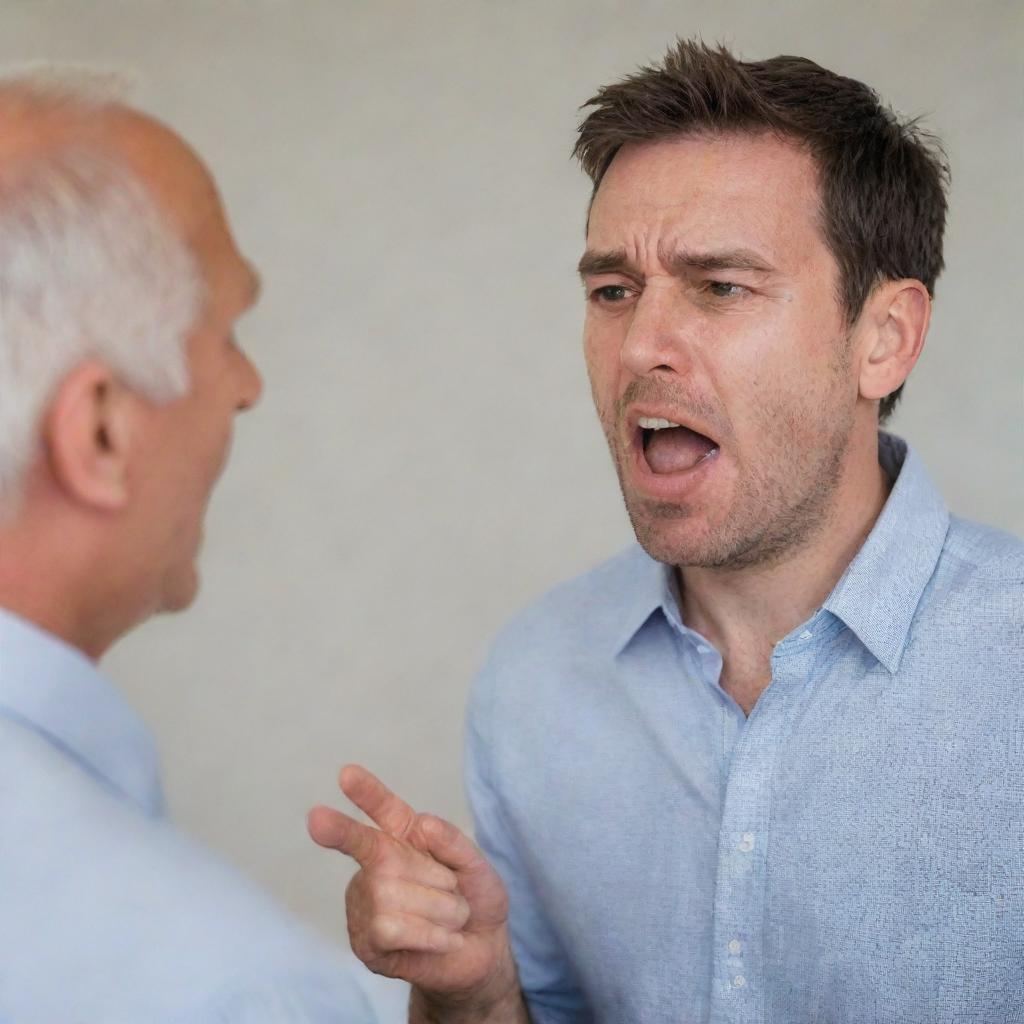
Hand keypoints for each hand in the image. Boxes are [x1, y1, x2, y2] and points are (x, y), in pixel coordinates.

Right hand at [308, 765, 518, 1011]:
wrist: (482, 953)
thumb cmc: (475, 900)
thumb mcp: (476, 866)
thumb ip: (453, 842)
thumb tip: (422, 823)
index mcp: (402, 837)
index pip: (382, 809)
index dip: (366, 792)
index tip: (347, 774)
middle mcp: (376, 865)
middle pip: (385, 855)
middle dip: (432, 877)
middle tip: (453, 891)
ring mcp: (366, 904)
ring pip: (389, 894)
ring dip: (439, 910)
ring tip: (450, 919)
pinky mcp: (366, 942)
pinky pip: (391, 928)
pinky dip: (429, 934)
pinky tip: (442, 940)